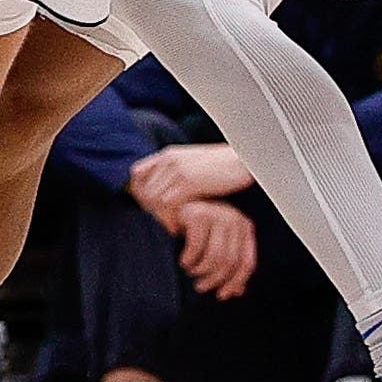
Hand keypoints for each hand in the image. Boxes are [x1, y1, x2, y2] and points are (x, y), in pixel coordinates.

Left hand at [129, 142, 253, 216]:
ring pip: (153, 198)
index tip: (151, 209)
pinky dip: (170, 218)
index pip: (136, 174)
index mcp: (169, 154)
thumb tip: (165, 195)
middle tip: (163, 223)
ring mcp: (178, 169)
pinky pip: (168, 203)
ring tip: (172, 227)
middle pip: (142, 189)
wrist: (244, 161)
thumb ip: (178, 176)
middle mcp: (169, 159)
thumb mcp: (195, 167)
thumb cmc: (224, 170)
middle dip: (149, 210)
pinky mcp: (189, 180)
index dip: (139, 193)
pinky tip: (179, 226)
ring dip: (160, 217)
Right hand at [172, 199, 257, 299]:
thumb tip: (237, 292)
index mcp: (244, 227)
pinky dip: (189, 259)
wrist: (172, 203)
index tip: (221, 294)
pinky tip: (184, 261)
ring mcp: (216, 214)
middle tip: (200, 286)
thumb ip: (229, 265)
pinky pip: (196, 247)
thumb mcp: (216, 245)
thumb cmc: (195, 226)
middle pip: (230, 262)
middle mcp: (234, 218)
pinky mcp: (197, 214)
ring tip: (191, 271)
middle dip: (213, 280)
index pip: (247, 262)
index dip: (235, 282)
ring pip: (215, 257)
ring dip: (200, 271)